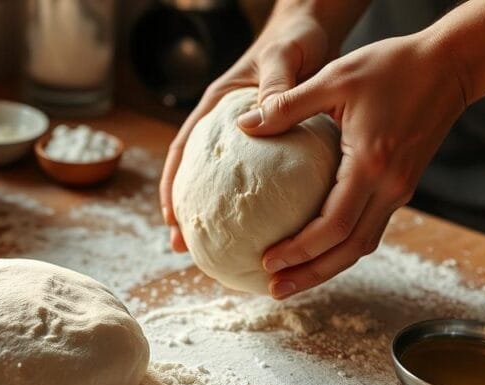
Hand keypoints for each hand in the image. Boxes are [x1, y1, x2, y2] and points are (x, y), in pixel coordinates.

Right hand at [159, 9, 329, 251]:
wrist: (315, 31)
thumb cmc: (294, 40)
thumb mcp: (282, 58)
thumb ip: (274, 86)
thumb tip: (265, 116)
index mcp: (218, 108)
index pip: (183, 150)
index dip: (171, 184)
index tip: (169, 217)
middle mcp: (228, 129)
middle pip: (198, 176)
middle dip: (186, 212)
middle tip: (183, 247)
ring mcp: (249, 141)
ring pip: (228, 184)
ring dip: (223, 217)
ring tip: (222, 253)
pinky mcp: (274, 147)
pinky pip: (266, 181)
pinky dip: (265, 207)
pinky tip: (277, 233)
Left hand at [238, 34, 468, 298]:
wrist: (453, 64)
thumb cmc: (394, 66)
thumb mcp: (335, 77)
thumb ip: (287, 104)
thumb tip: (244, 125)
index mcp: (371, 165)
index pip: (333, 226)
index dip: (299, 250)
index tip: (267, 261)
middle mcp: (390, 187)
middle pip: (348, 250)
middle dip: (310, 274)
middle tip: (274, 290)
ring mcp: (400, 190)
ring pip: (361, 245)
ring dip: (326, 267)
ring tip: (290, 280)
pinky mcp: (402, 186)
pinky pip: (369, 228)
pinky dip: (342, 246)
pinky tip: (316, 248)